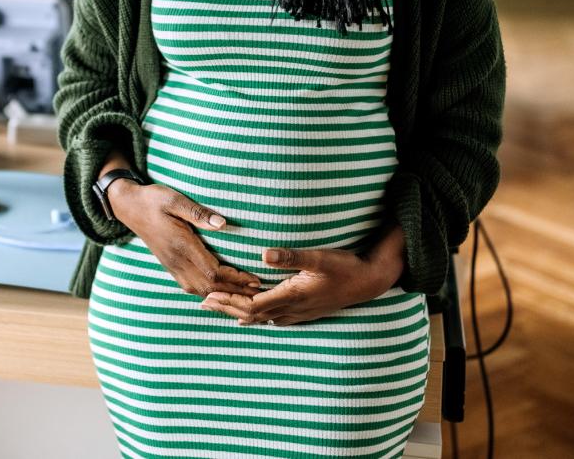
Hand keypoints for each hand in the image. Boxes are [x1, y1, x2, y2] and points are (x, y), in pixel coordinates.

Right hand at [108, 180, 262, 297]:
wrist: (129, 207)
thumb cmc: (154, 200)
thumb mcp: (175, 199)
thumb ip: (198, 213)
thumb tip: (223, 224)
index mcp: (181, 246)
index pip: (213, 271)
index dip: (235, 279)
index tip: (255, 279)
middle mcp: (177, 261)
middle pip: (210, 286)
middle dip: (235, 292)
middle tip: (259, 293)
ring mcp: (172, 266)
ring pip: (200, 291)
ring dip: (224, 295)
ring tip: (245, 296)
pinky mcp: (171, 266)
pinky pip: (192, 287)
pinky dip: (210, 293)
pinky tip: (222, 293)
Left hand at [201, 242, 402, 326]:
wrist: (369, 282)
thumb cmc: (345, 267)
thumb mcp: (320, 257)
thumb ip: (291, 256)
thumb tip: (263, 255)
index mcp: (292, 295)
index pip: (251, 303)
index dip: (228, 300)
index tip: (208, 295)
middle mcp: (292, 309)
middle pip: (251, 314)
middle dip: (227, 308)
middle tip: (203, 303)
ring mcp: (299, 313)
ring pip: (262, 318)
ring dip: (239, 313)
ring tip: (220, 308)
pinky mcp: (305, 311)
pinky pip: (274, 318)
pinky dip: (257, 316)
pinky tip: (252, 316)